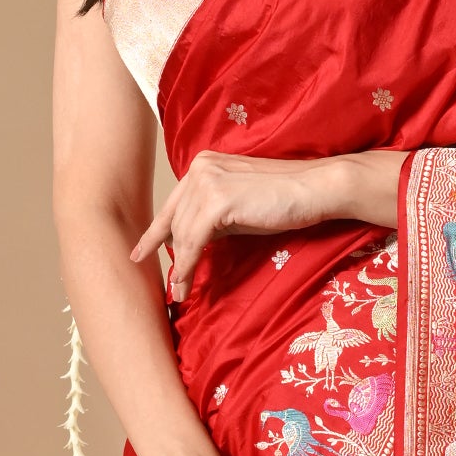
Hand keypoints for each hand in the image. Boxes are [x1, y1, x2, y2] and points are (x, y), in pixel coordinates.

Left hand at [132, 149, 402, 301]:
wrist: (315, 189)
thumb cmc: (284, 200)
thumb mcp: (239, 207)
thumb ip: (212, 218)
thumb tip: (188, 242)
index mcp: (203, 164)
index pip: (173, 203)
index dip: (155, 232)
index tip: (139, 253)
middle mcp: (200, 168)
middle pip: (174, 220)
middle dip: (168, 255)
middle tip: (170, 285)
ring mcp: (207, 181)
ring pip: (182, 233)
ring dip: (180, 267)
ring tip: (181, 291)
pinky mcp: (218, 200)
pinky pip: (194, 241)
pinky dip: (188, 265)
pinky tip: (186, 283)